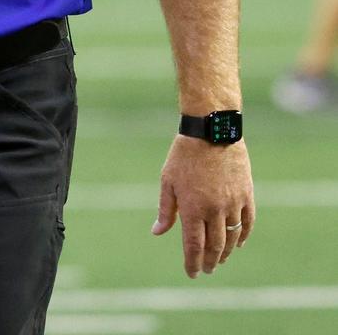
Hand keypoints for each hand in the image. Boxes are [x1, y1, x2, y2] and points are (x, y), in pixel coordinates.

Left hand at [152, 135, 254, 276]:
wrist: (212, 132)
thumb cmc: (184, 156)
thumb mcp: (168, 181)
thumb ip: (166, 210)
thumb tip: (157, 232)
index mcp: (192, 208)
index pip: (193, 245)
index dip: (192, 262)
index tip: (191, 273)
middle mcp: (215, 210)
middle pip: (214, 246)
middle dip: (209, 261)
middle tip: (206, 270)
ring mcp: (233, 204)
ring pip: (232, 238)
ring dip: (225, 252)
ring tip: (219, 259)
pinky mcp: (246, 196)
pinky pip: (247, 223)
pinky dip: (243, 236)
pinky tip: (238, 243)